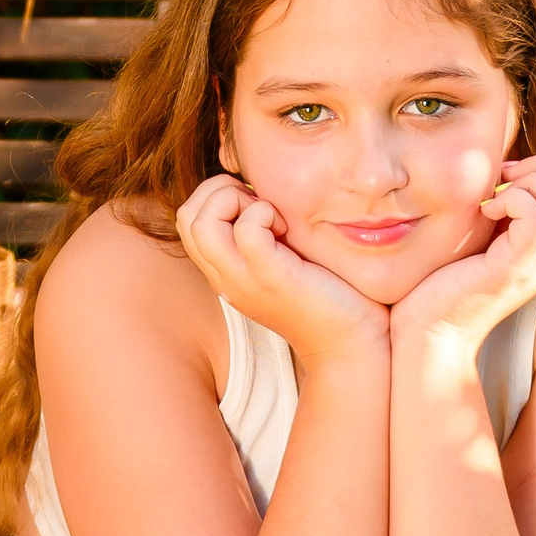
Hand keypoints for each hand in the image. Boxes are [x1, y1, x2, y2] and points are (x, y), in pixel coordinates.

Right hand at [176, 173, 387, 367]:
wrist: (349, 345)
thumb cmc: (327, 297)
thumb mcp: (284, 261)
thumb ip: (265, 233)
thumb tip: (263, 190)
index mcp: (225, 272)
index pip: (188, 220)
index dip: (218, 196)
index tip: (259, 206)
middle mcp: (225, 278)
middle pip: (186, 217)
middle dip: (221, 192)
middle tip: (262, 207)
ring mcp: (243, 280)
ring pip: (201, 221)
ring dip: (236, 201)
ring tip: (271, 218)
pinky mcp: (270, 278)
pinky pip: (246, 228)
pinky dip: (265, 213)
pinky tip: (287, 229)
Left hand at [391, 156, 535, 349]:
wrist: (429, 334)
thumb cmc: (443, 286)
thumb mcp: (478, 240)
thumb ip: (497, 212)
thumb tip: (497, 172)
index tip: (505, 175)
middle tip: (504, 177)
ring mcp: (534, 267)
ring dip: (534, 183)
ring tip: (497, 195)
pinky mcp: (512, 270)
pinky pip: (535, 220)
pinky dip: (513, 200)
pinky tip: (486, 211)